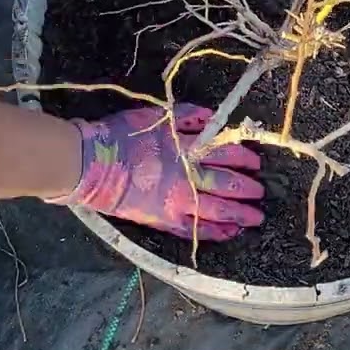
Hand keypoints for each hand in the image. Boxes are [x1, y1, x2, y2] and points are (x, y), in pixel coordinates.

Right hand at [47, 104, 264, 240]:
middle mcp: (186, 176)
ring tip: (255, 217)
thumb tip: (213, 116)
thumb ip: (187, 116)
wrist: (89, 163)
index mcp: (185, 148)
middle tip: (261, 191)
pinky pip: (194, 230)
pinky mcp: (163, 219)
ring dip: (239, 213)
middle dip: (246, 188)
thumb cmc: (119, 136)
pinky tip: (229, 233)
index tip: (255, 161)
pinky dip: (214, 232)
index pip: (223, 152)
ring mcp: (176, 201)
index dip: (242, 156)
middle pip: (225, 183)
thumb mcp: (155, 116)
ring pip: (216, 210)